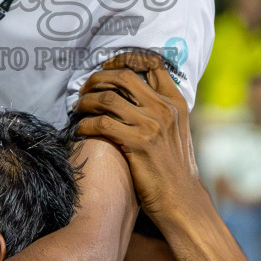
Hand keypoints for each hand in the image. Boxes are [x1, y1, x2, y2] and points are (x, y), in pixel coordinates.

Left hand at [75, 59, 202, 218]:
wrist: (182, 200)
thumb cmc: (173, 168)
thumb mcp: (177, 131)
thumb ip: (160, 110)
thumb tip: (133, 94)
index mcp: (176, 102)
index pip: (153, 63)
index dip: (126, 59)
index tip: (107, 66)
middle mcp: (164, 109)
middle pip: (124, 75)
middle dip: (98, 77)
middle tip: (85, 88)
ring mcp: (152, 125)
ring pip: (108, 98)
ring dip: (86, 100)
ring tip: (78, 108)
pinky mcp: (138, 144)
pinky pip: (102, 124)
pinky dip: (85, 124)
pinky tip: (80, 130)